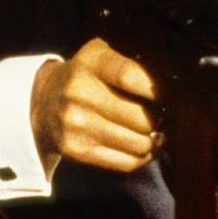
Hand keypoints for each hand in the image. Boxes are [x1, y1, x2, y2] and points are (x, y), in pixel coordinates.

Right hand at [30, 38, 163, 176]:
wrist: (42, 104)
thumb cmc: (84, 76)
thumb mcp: (99, 55)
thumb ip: (130, 63)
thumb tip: (175, 86)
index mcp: (90, 63)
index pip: (131, 77)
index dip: (159, 90)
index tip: (169, 97)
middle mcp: (79, 93)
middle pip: (140, 117)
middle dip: (160, 119)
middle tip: (164, 117)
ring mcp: (76, 125)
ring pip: (137, 143)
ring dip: (153, 140)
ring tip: (156, 132)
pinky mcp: (77, 150)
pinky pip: (125, 162)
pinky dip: (143, 157)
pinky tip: (145, 147)